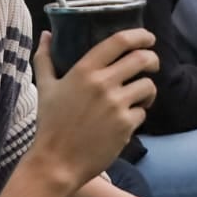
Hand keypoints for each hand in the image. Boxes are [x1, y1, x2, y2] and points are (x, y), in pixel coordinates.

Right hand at [29, 28, 158, 191]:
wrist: (57, 162)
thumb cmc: (49, 124)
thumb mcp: (44, 87)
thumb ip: (45, 58)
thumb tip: (46, 34)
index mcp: (84, 70)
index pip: (119, 41)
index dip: (140, 35)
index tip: (147, 37)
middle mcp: (103, 84)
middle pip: (142, 59)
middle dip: (152, 59)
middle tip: (151, 65)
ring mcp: (116, 105)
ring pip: (148, 86)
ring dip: (148, 90)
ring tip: (140, 96)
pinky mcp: (126, 125)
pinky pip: (142, 112)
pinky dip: (138, 114)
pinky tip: (127, 119)